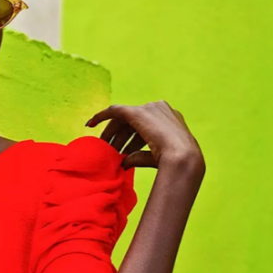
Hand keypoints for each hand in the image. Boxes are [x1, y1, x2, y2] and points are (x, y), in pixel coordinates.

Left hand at [85, 100, 204, 173]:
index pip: (144, 127)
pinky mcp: (137, 112)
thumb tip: (124, 163)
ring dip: (111, 134)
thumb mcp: (154, 158)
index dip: (130, 138)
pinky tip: (90, 124)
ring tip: (102, 149)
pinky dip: (101, 116)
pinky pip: (114, 110)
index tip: (120, 150)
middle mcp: (161, 110)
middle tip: (108, 151)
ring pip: (123, 119)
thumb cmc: (174, 163)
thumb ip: (139, 157)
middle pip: (133, 122)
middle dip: (119, 137)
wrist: (182, 157)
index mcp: (170, 120)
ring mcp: (150, 109)